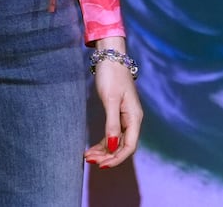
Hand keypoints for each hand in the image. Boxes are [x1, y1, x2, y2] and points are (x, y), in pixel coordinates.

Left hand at [83, 40, 142, 169]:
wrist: (111, 58)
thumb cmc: (112, 76)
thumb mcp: (111, 100)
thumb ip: (112, 124)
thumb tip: (113, 146)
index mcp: (135, 117)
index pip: (129, 146)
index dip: (116, 158)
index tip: (100, 165)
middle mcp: (132, 120)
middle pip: (123, 146)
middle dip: (107, 156)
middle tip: (89, 160)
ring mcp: (125, 117)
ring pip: (116, 142)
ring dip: (104, 151)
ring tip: (87, 156)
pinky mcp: (117, 114)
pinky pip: (112, 134)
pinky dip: (103, 143)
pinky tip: (92, 148)